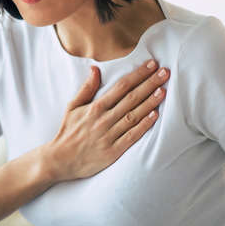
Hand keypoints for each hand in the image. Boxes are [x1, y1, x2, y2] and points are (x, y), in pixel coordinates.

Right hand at [43, 60, 168, 182]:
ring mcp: (109, 135)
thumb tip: (95, 69)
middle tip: (165, 72)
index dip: (137, 75)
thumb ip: (86, 88)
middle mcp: (103, 119)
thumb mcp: (72, 107)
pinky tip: (155, 116)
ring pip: (133, 115)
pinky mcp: (113, 152)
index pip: (121, 87)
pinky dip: (143, 126)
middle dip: (149, 84)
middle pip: (131, 98)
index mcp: (95, 107)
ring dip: (149, 102)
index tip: (151, 65)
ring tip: (163, 90)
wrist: (60, 160)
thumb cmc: (68, 132)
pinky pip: (131, 136)